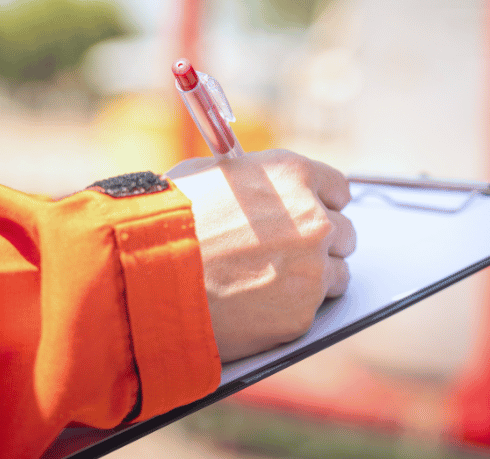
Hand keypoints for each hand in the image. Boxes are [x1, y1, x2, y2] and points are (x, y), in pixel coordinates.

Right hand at [168, 149, 355, 361]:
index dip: (322, 203)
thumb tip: (257, 188)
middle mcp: (314, 219)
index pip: (337, 188)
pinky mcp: (301, 315)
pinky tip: (257, 306)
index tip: (313, 214)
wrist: (145, 278)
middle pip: (344, 232)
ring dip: (313, 279)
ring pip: (337, 275)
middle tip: (292, 254)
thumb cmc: (164, 222)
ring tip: (272, 284)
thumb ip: (248, 182)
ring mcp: (312, 269)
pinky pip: (312, 311)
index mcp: (292, 175)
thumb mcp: (206, 178)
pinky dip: (291, 310)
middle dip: (321, 243)